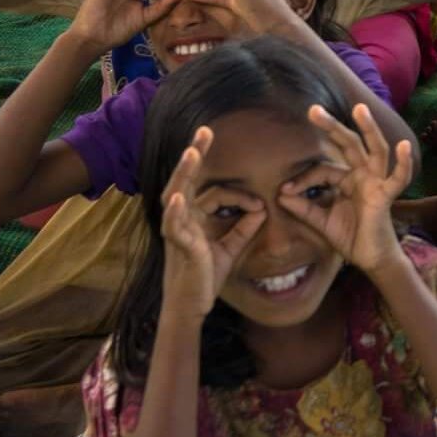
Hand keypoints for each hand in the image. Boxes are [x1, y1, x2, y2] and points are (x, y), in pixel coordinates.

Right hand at [160, 127, 264, 323]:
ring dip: (184, 174)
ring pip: (176, 196)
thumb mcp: (232, 247)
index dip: (240, 197)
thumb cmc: (206, 276)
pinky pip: (174, 226)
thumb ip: (245, 227)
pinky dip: (176, 211)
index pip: (214, 193)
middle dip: (195, 155)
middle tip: (204, 130)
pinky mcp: (180, 247)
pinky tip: (180, 197)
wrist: (191, 306)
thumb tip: (262, 208)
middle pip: (186, 180)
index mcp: (194, 217)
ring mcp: (177, 232)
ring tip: (192, 153)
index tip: (260, 207)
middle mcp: (182, 219)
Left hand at [280, 102, 413, 273]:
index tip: (284, 191)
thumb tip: (279, 194)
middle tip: (313, 110)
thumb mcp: (319, 221)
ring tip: (359, 109)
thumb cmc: (348, 237)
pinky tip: (404, 145)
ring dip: (368, 129)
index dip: (302, 179)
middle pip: (349, 144)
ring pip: (375, 149)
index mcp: (347, 179)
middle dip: (332, 126)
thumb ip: (302, 207)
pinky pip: (397, 178)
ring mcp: (376, 182)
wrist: (368, 259)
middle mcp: (362, 175)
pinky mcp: (385, 195)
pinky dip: (403, 163)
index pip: (322, 169)